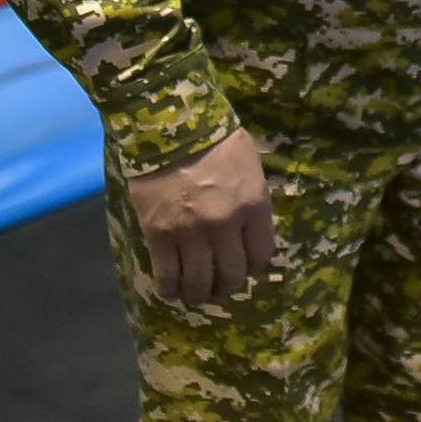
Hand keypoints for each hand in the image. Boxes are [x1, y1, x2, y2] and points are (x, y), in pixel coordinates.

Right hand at [128, 127, 276, 307]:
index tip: (245, 267)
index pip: (261, 256)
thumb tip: (253, 229)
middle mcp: (225, 226)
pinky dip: (169, 289)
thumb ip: (254, 201)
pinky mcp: (159, 235)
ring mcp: (190, 233)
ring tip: (195, 292)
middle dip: (227, 285)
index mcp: (253, 206)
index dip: (253, 267)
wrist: (170, 127)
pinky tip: (170, 290)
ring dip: (199, 293)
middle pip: (232, 275)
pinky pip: (167, 276)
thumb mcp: (251, 166)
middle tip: (219, 284)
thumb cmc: (216, 139)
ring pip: (199, 282)